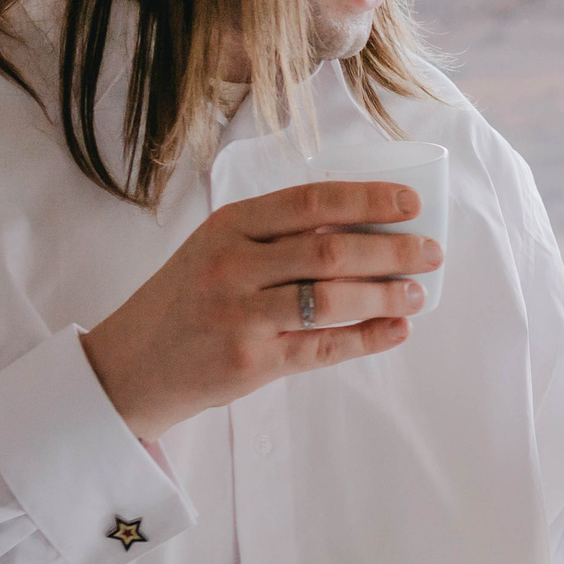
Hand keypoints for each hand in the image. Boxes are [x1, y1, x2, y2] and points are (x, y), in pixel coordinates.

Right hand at [81, 182, 441, 442]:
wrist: (131, 364)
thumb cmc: (187, 298)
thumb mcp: (216, 248)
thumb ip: (275, 235)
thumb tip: (363, 225)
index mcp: (229, 226)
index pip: (311, 202)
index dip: (368, 199)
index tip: (411, 202)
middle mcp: (233, 266)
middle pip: (330, 251)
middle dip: (392, 250)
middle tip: (432, 252)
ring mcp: (240, 315)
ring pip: (331, 299)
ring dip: (386, 294)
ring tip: (417, 293)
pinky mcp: (251, 361)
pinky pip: (323, 347)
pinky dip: (367, 338)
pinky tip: (396, 330)